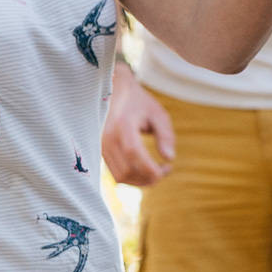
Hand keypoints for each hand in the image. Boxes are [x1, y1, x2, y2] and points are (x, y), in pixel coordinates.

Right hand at [102, 63, 175, 185]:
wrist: (113, 92)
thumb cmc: (138, 102)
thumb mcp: (157, 113)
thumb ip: (165, 135)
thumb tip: (170, 158)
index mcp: (122, 125)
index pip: (134, 154)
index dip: (150, 168)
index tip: (168, 168)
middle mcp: (107, 137)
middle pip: (126, 171)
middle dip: (148, 178)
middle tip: (166, 169)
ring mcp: (101, 146)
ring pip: (120, 176)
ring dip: (140, 180)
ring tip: (157, 170)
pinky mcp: (100, 152)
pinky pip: (115, 172)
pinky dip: (132, 176)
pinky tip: (145, 168)